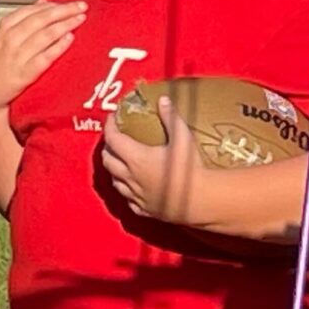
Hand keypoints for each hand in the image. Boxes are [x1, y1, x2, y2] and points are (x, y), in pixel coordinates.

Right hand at [0, 0, 86, 111]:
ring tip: (80, 19)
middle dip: (64, 10)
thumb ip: (25, 18)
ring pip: (45, 35)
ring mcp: (17, 56)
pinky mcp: (24, 74)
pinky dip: (59, 46)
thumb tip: (44, 2)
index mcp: (5, 28)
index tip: (69, 2)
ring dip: (65, 24)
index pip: (31, 10)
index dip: (53, 5)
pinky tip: (70, 38)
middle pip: (41, 19)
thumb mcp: (5, 37)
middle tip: (81, 6)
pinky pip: (45, 57)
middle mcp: (10, 39)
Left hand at [101, 96, 215, 225]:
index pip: (113, 139)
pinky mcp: (144, 209)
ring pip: (115, 182)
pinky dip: (127, 191)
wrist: (200, 200)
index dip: (110, 126)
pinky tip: (135, 188)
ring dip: (114, 170)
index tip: (112, 118)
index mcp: (136, 157)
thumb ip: (171, 118)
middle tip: (116, 139)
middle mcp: (130, 177)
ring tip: (122, 162)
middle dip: (108, 148)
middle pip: (108, 161)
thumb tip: (162, 99)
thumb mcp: (183, 138)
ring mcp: (135, 195)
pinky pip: (128, 200)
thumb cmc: (190, 168)